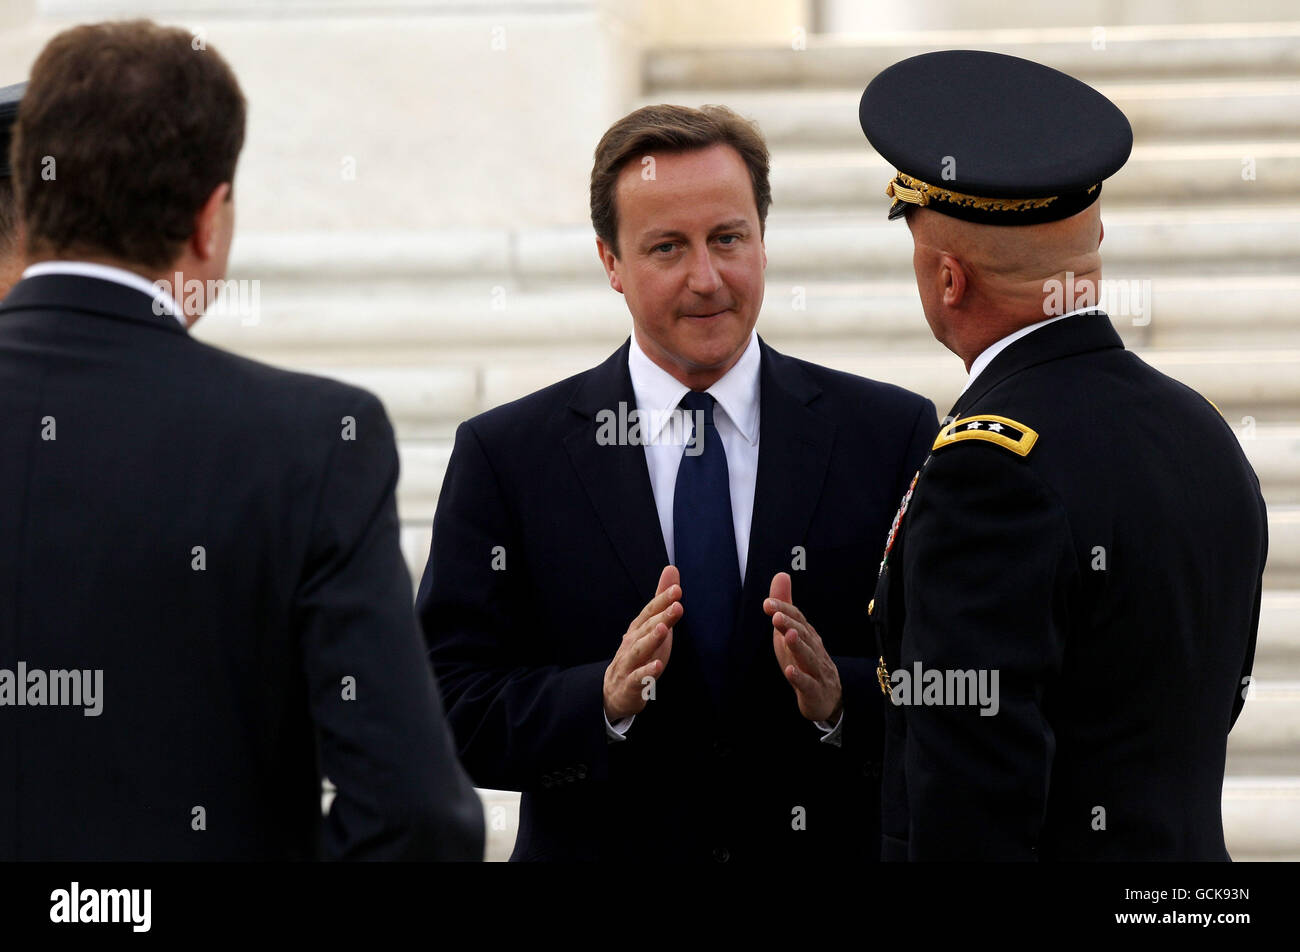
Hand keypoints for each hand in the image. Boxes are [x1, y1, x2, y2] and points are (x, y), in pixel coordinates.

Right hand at [603, 565, 680, 721]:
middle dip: (661, 616)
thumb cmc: (640, 654)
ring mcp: (629, 663)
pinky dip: (647, 672)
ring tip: (663, 629)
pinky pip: (638, 678)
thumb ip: (662, 600)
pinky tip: (657, 665)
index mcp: (638, 628)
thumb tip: (671, 569)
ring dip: (651, 639)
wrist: (616, 690)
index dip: (662, 601)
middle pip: (647, 628)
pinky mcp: (631, 684)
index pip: (650, 612)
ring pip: (639, 650)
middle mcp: (632, 642)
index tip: (677, 590)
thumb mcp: (653, 626)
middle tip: (677, 605)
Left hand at [765, 572, 841, 722]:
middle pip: (804, 635)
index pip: (798, 619)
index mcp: (808, 636)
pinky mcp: (815, 691)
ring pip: (809, 657)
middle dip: (791, 624)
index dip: (784, 610)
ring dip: (798, 646)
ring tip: (787, 636)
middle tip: (776, 616)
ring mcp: (817, 671)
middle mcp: (815, 650)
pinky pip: (808, 684)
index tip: (768, 603)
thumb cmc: (805, 661)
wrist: (826, 698)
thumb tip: (781, 574)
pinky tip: (790, 671)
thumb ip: (785, 606)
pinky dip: (800, 677)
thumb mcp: (791, 633)